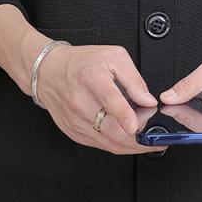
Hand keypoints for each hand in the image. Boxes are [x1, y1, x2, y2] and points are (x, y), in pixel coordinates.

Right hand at [27, 41, 168, 155]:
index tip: (135, 126)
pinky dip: (116, 144)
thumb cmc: (81, 62)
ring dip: (129, 144)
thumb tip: (148, 100)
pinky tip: (125, 137)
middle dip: (137, 138)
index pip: (109, 100)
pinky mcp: (73, 132)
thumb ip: (134, 79)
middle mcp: (80, 101)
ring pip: (107, 142)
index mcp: (91, 78)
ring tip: (142, 136)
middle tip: (152, 135)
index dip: (124, 115)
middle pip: (110, 129)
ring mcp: (75, 120)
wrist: (48, 71)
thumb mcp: (114, 56)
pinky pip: (99, 145)